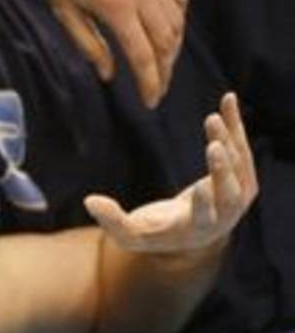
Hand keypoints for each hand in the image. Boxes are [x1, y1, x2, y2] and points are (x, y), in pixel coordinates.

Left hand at [32, 0, 188, 107]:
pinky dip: (178, 18)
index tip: (150, 103)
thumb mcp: (63, 10)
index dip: (149, 84)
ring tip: (162, 66)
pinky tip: (169, 32)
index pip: (143, 57)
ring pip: (177, 21)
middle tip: (157, 91)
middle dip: (164, 73)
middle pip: (166, 43)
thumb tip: (109, 76)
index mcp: (116, 6)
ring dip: (172, 49)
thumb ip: (89, 45)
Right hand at [84, 93, 257, 252]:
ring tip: (213, 118)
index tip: (201, 187)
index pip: (206, 219)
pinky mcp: (241, 176)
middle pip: (231, 194)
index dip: (205, 204)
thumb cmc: (153, 231)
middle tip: (214, 145)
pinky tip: (228, 99)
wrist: (186, 230)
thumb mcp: (128, 233)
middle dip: (223, 170)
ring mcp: (238, 197)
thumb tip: (90, 200)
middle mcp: (225, 216)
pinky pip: (241, 149)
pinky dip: (236, 125)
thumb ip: (110, 220)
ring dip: (229, 142)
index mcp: (197, 230)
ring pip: (240, 168)